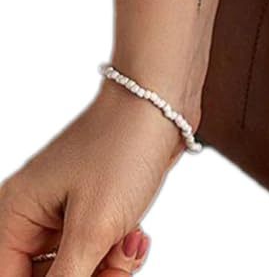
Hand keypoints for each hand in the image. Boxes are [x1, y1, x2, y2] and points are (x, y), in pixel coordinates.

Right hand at [0, 79, 181, 275]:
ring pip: (74, 272)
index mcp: (13, 217)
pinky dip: (116, 253)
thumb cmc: (122, 148)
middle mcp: (30, 217)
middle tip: (117, 269)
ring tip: (129, 245)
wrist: (162, 100)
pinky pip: (95, 254)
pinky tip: (136, 236)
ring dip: (106, 269)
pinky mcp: (91, 210)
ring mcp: (61, 214)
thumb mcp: (93, 228)